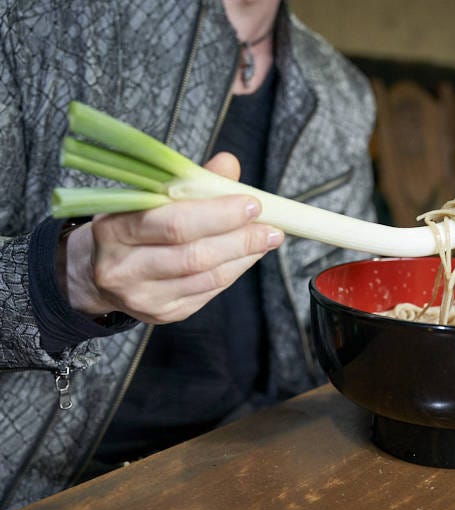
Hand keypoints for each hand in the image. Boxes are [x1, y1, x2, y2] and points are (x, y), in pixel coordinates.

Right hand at [60, 152, 283, 323]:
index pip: (174, 224)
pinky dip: (233, 272)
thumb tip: (228, 164)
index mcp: (114, 229)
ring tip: (267, 239)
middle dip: (240, 239)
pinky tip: (247, 256)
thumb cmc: (130, 224)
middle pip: (193, 256)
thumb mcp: (148, 196)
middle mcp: (123, 268)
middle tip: (272, 227)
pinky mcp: (162, 314)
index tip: (252, 204)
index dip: (218, 215)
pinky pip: (208, 292)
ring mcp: (142, 297)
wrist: (95, 271)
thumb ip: (190, 182)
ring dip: (244, 256)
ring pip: (206, 277)